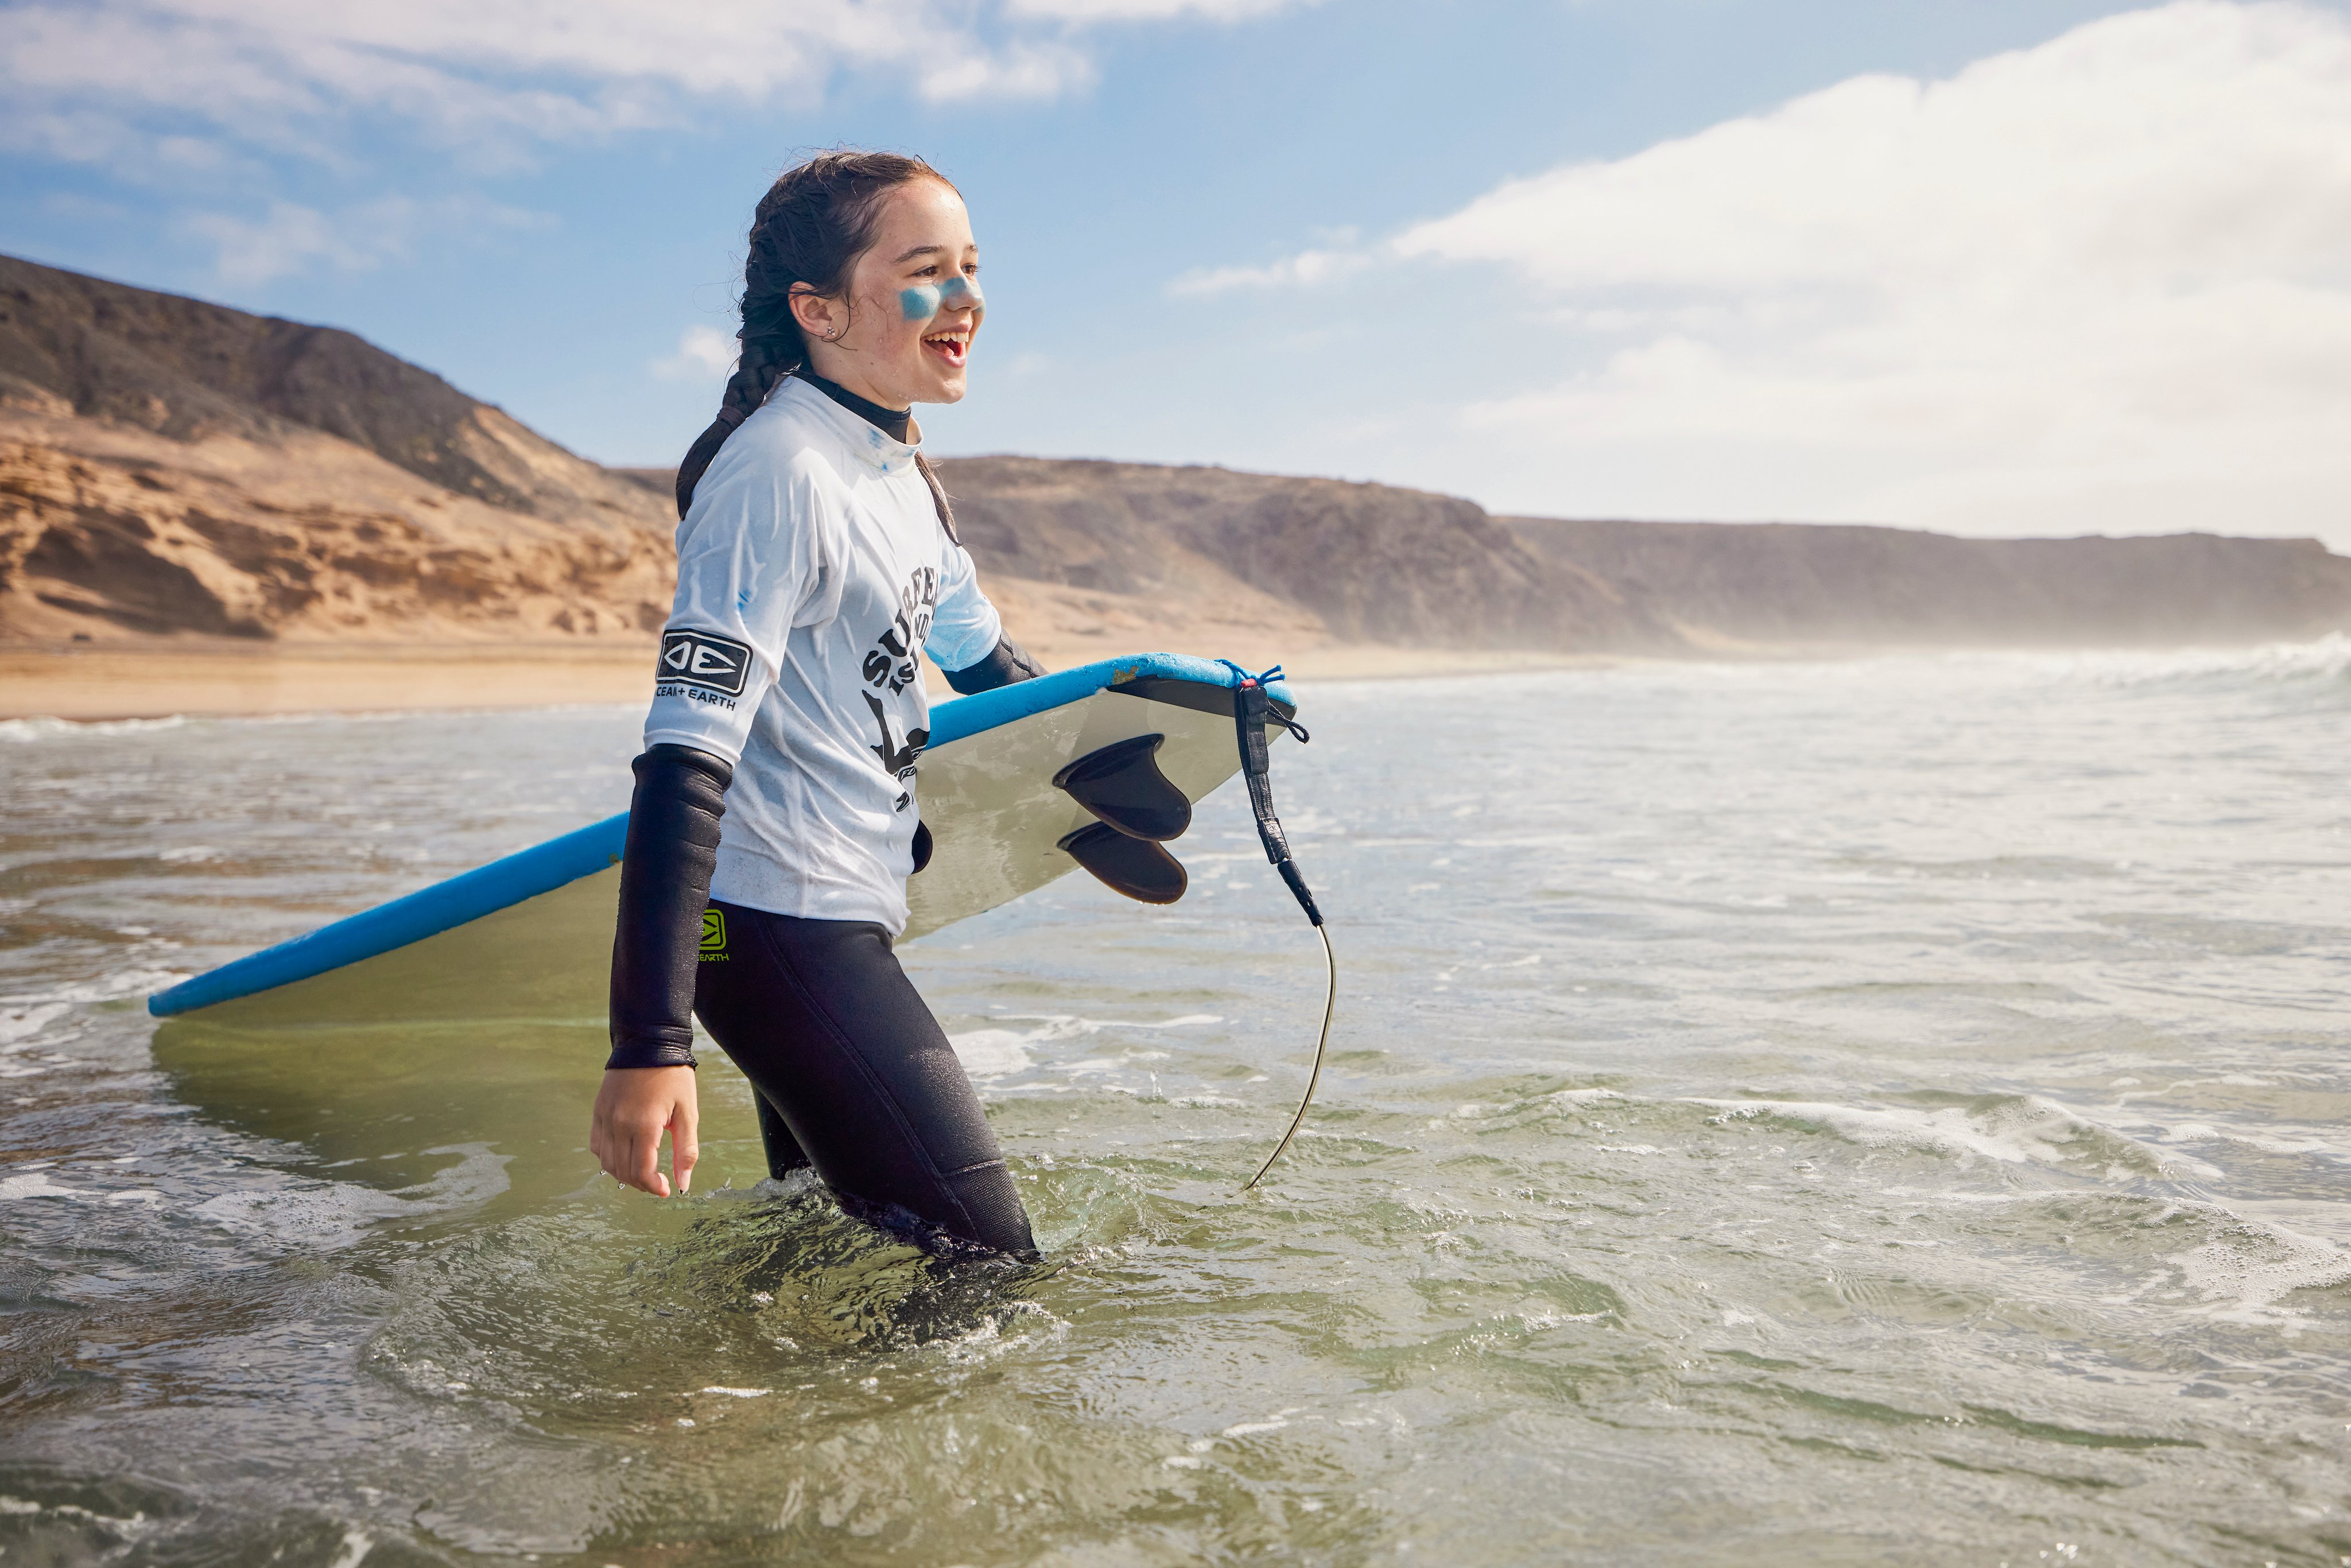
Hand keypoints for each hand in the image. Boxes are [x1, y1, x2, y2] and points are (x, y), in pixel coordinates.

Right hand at [590, 1065, 698, 1196]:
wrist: (648, 1043)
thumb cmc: (673, 1077)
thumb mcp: (688, 1112)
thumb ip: (686, 1150)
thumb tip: (683, 1183)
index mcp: (644, 1125)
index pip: (641, 1171)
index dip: (653, 1187)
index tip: (665, 1189)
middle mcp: (619, 1124)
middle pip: (623, 1171)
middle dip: (641, 1183)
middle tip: (657, 1182)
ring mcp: (605, 1117)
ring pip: (607, 1162)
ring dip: (624, 1174)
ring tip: (642, 1172)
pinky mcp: (598, 1110)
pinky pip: (596, 1145)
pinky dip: (607, 1158)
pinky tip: (624, 1156)